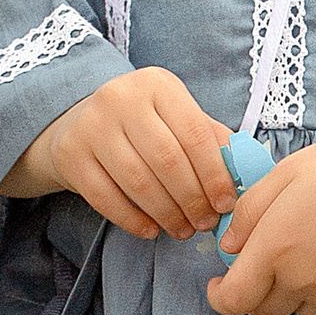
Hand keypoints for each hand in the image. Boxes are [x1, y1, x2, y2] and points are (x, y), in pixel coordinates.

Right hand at [1, 66, 233, 239]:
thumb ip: (209, 139)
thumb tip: (245, 174)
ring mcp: (91, 125)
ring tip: (182, 230)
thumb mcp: (176, 116)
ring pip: (138, 181)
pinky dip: (133, 220)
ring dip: (166, 213)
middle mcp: (121, 97)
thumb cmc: (142, 123)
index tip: (226, 204)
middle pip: (167, 160)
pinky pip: (106, 197)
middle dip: (192, 199)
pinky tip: (151, 230)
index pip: (194, 133)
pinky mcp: (70, 154)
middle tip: (205, 223)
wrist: (76, 120)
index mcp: (157, 84)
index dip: (214, 174)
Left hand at [205, 132, 315, 314]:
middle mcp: (303, 279)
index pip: (233, 300)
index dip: (220, 298)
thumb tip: (227, 247)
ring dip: (290, 293)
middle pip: (262, 310)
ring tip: (307, 253)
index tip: (220, 285)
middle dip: (254, 292)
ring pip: (297, 310)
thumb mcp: (287, 172)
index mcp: (276, 248)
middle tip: (264, 261)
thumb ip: (249, 212)